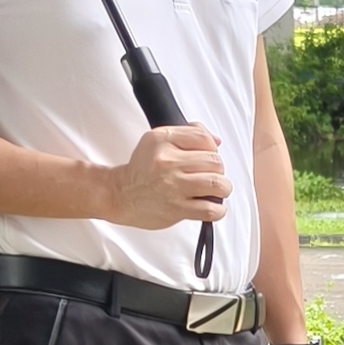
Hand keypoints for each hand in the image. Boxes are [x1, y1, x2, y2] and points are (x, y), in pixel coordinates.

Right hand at [101, 124, 230, 227]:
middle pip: (214, 162)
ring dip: (222, 188)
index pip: (203, 138)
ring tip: (213, 191)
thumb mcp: (157, 141)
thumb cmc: (142, 170)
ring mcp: (172, 186)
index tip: (205, 157)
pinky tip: (211, 206)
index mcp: (162, 140)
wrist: (120, 195)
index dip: (211, 148)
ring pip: (217, 184)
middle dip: (217, 170)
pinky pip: (210, 209)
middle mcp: (167, 162)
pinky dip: (218, 210)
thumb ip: (188, 134)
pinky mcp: (176, 208)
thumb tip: (216, 141)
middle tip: (208, 176)